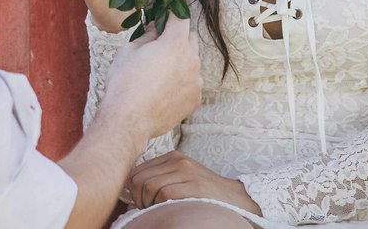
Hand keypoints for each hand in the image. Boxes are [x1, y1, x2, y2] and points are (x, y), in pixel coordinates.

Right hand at [100, 15, 202, 141]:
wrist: (129, 120)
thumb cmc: (124, 83)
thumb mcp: (129, 50)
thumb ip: (147, 36)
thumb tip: (156, 29)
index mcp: (175, 44)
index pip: (181, 17)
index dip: (173, 12)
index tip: (168, 11)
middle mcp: (191, 60)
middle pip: (190, 38)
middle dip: (177, 37)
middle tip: (159, 45)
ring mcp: (196, 81)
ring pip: (192, 61)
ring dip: (180, 60)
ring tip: (160, 72)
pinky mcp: (196, 98)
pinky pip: (192, 81)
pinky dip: (182, 80)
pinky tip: (163, 89)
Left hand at [127, 151, 261, 213]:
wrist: (235, 198)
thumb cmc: (204, 192)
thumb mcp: (182, 177)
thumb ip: (160, 177)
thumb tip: (132, 188)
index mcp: (172, 157)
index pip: (137, 170)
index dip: (133, 190)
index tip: (141, 202)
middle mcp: (178, 160)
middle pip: (140, 179)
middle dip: (138, 198)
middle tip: (146, 209)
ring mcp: (187, 172)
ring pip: (149, 186)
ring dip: (147, 204)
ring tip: (156, 210)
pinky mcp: (195, 186)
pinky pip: (164, 194)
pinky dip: (160, 206)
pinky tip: (167, 210)